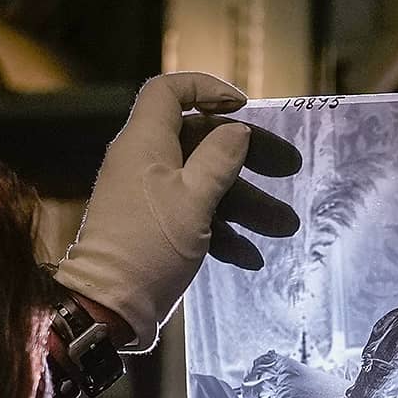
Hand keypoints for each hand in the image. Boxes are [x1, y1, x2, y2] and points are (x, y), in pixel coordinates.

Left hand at [52, 72, 299, 346]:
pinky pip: (192, 217)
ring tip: (285, 225)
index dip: (206, 90)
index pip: (168, 91)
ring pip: (203, 185)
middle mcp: (143, 163)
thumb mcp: (194, 199)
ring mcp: (148, 198)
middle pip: (200, 141)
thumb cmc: (150, 245)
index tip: (243, 107)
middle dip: (247, 156)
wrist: (109, 307)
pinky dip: (221, 232)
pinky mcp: (153, 230)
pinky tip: (251, 257)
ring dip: (245, 203)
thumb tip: (236, 131)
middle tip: (289, 168)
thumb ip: (219, 159)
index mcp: (145, 142)